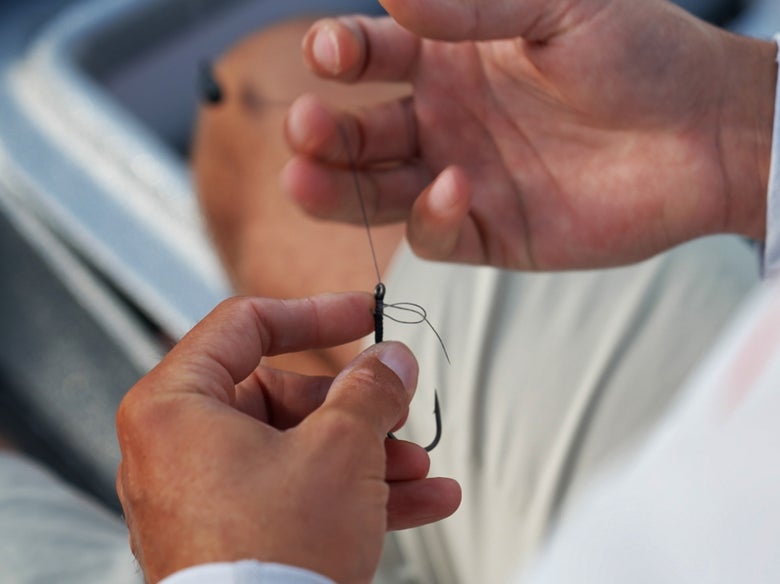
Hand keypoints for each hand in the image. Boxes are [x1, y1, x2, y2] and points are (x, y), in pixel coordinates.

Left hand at [116, 294, 460, 583]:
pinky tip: (420, 500)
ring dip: (368, 455)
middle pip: (281, 395)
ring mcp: (203, 496)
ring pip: (298, 449)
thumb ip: (370, 389)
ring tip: (420, 466)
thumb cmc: (274, 556)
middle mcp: (178, 448)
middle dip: (356, 408)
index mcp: (177, 405)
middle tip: (399, 410)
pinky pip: (297, 494)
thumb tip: (390, 361)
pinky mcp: (231, 536)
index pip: (246, 325)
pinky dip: (353, 493)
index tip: (361, 314)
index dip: (314, 313)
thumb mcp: (341, 448)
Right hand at [283, 0, 775, 269]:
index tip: (330, 54)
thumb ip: (475, 4)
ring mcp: (462, 179)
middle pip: (361, 132)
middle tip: (304, 126)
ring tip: (303, 176)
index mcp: (451, 60)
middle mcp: (446, 121)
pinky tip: (450, 188)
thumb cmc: (642, 54)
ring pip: (379, 190)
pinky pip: (438, 233)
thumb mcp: (559, 6)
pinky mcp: (489, 232)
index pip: (372, 59)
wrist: (706, 133)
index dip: (341, 55)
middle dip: (325, 130)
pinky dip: (430, 217)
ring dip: (339, 186)